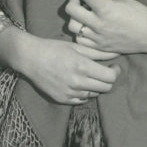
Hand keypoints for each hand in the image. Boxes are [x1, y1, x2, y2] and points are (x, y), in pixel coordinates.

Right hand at [0, 27, 119, 105]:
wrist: (29, 58)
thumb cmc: (52, 48)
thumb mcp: (76, 47)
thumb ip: (98, 53)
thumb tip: (117, 54)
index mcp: (82, 66)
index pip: (110, 77)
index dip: (115, 72)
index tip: (113, 66)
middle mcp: (77, 82)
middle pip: (105, 88)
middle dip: (108, 79)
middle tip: (104, 71)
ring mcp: (70, 93)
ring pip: (94, 94)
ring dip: (95, 86)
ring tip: (88, 75)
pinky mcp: (63, 99)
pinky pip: (82, 99)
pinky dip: (84, 92)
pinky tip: (78, 82)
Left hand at [65, 0, 146, 54]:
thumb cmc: (140, 13)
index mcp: (105, 8)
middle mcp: (98, 24)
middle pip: (70, 9)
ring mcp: (97, 37)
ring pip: (72, 26)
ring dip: (75, 17)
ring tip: (85, 13)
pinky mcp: (99, 47)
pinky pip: (79, 40)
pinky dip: (80, 32)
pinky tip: (88, 26)